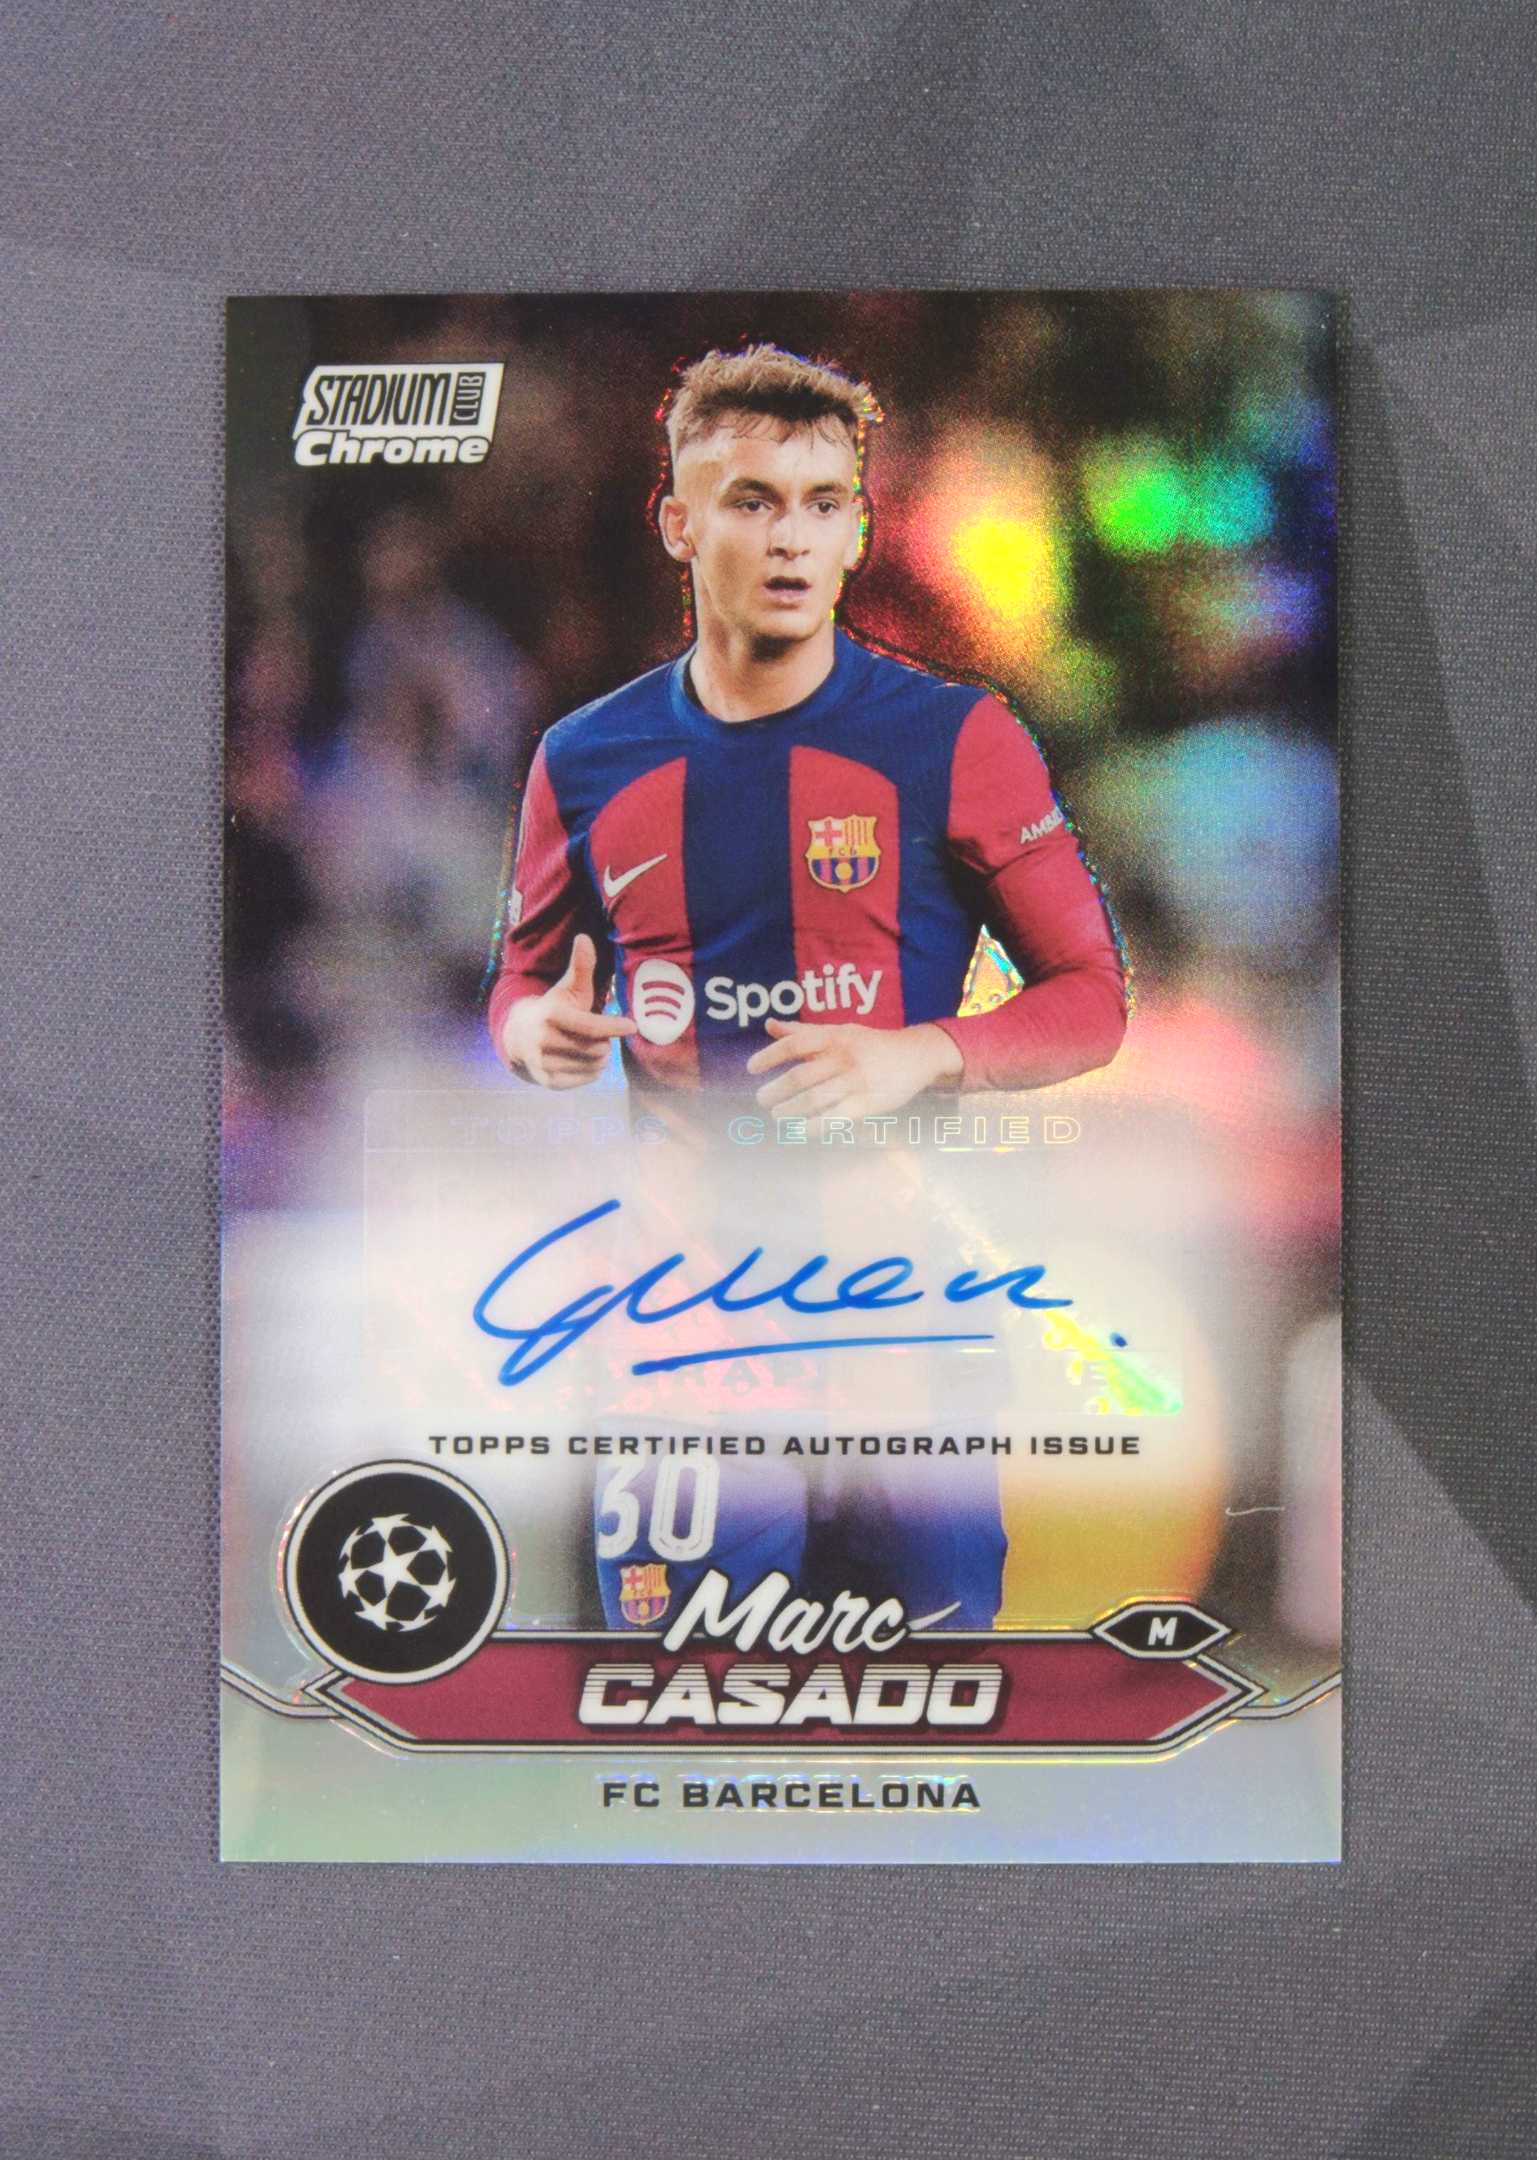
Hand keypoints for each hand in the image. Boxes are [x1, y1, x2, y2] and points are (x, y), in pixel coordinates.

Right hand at [500, 934, 635, 1088]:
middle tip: (601, 1035)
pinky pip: (584, 1080)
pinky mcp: (547, 1081)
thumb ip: (580, 966)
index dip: (613, 1027)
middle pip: (595, 1048)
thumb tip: (584, 938)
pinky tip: (585, 1060)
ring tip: (593, 1046)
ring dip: (600, 1057)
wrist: (519, 1035)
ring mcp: (544, 1063)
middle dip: (605, 1042)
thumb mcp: (568, 987)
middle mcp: (543, 1041)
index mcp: (550, 1016)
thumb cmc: (554, 1008)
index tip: (632, 1026)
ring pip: (592, 1066)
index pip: (590, 1027)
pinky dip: (592, 1072)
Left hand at [746, 1018, 962, 1127]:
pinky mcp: (867, 1104)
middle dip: (776, 1090)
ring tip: (777, 1116)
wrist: (916, 1055)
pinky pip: (835, 1118)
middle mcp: (843, 1058)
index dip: (770, 1056)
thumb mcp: (840, 1030)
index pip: (795, 1045)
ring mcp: (856, 1082)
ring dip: (790, 1110)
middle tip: (762, 1099)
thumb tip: (769, 1025)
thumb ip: (803, 1031)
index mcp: (834, 1037)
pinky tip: (799, 1131)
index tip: (751, 1068)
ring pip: (815, 1099)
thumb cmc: (871, 1043)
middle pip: (801, 1076)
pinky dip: (814, 1126)